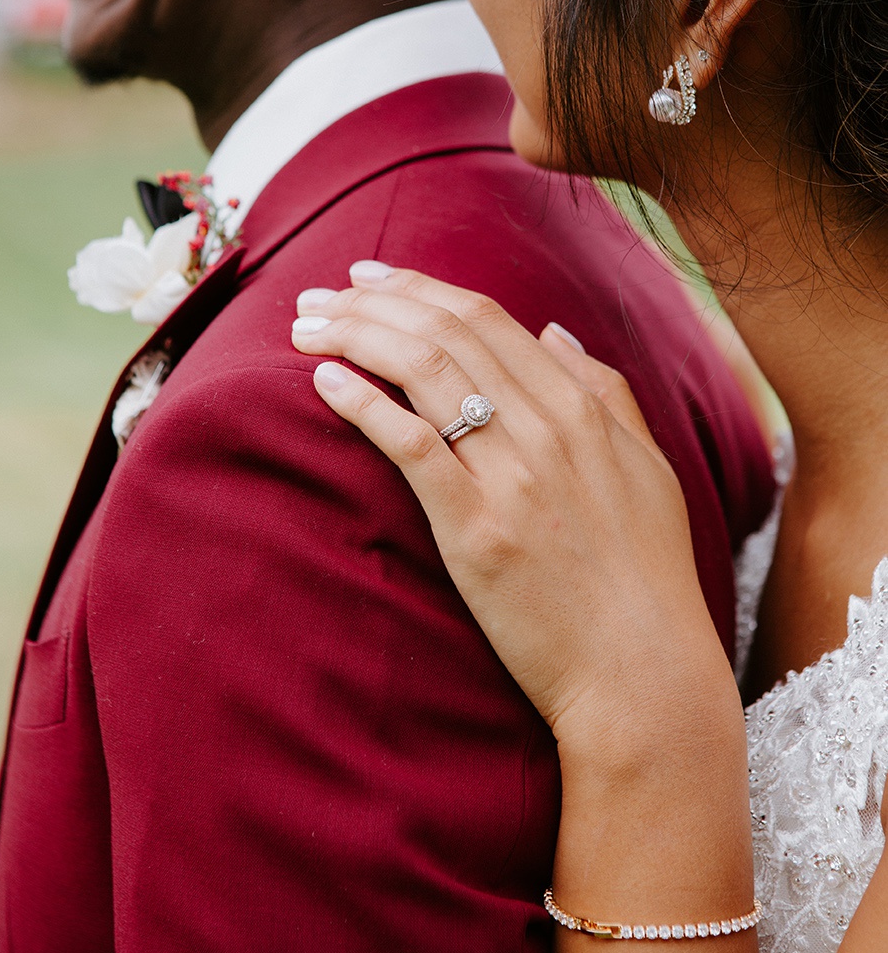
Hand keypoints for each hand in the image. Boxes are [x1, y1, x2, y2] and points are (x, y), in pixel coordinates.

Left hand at [291, 260, 734, 761]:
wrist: (643, 673)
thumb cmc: (648, 576)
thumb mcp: (649, 467)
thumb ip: (608, 391)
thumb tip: (556, 330)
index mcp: (583, 408)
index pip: (485, 317)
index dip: (418, 287)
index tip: (370, 279)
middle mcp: (547, 427)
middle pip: (443, 332)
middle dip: (371, 302)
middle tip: (317, 296)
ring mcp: (511, 476)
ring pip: (422, 370)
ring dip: (353, 337)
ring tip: (304, 329)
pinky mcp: (476, 529)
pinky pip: (409, 444)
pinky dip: (362, 402)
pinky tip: (323, 380)